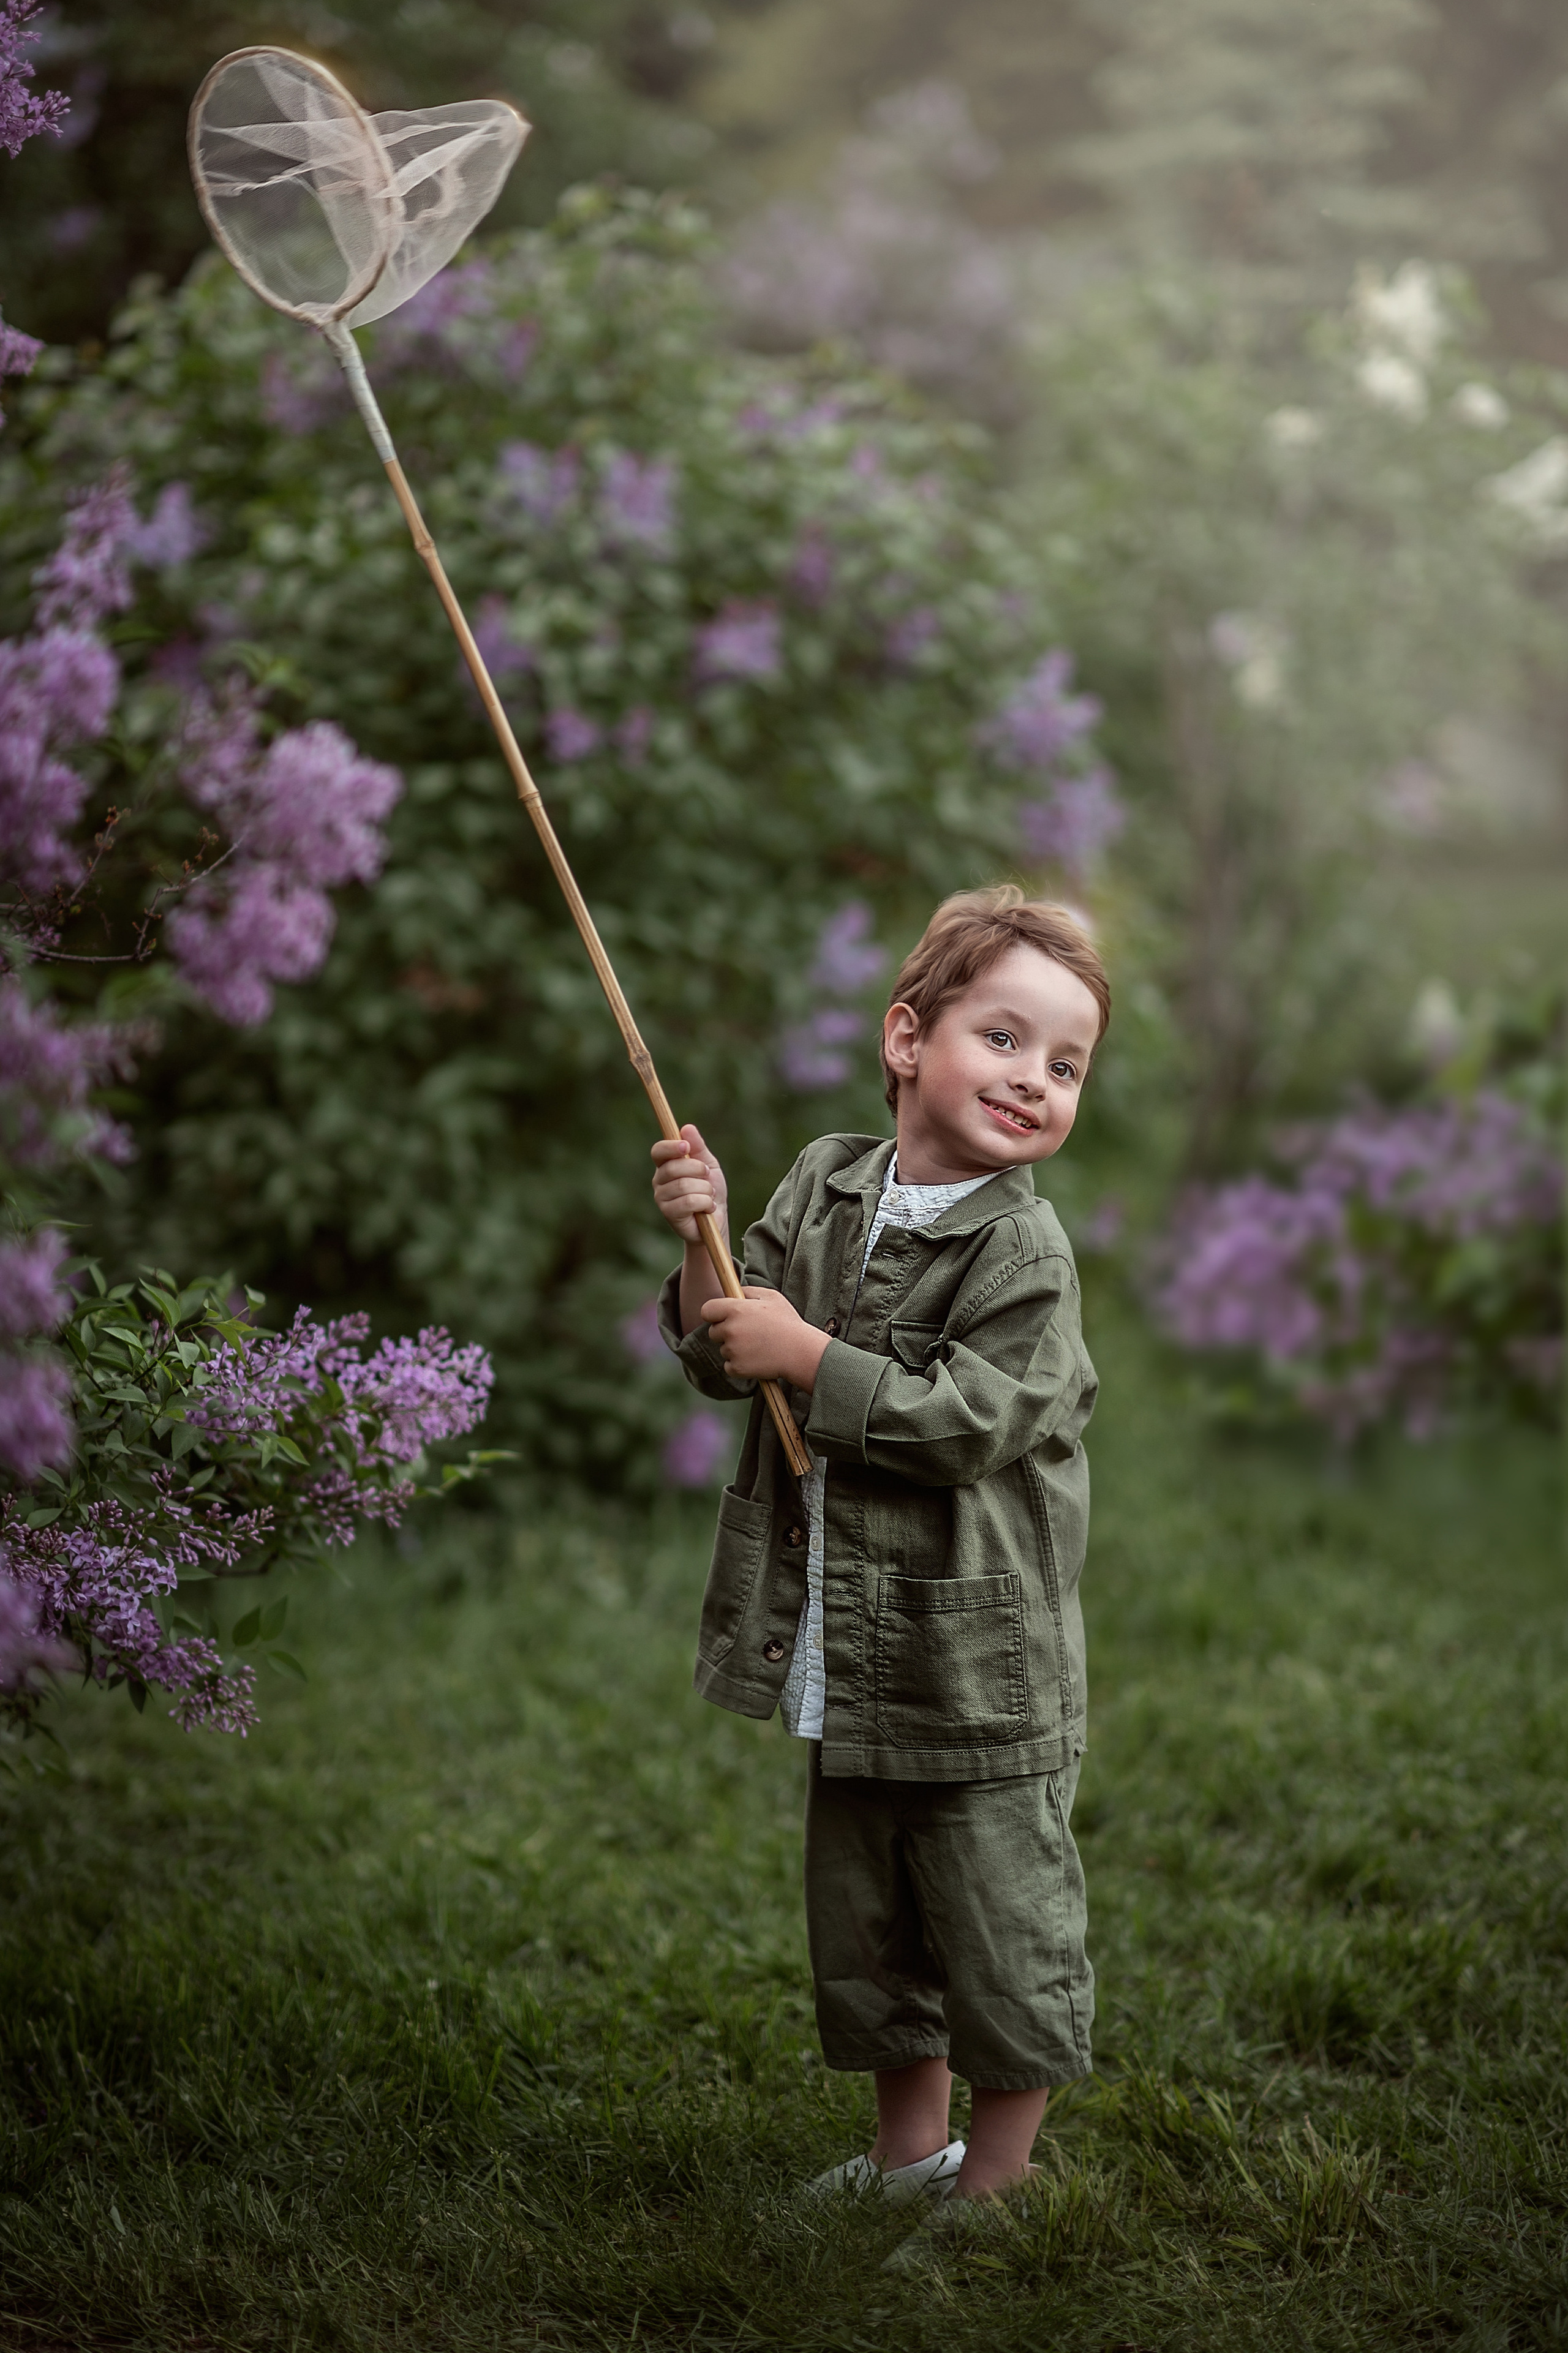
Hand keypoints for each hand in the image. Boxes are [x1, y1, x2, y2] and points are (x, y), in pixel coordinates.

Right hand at [651, 1123, 727, 1244]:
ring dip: (705, 1189)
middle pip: (674, 1167)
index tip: (686, 1147)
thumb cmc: (710, 1190)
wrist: (717, 1218)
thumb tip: (687, 1128)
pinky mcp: (669, 1213)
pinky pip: (689, 1201)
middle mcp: (659, 1180)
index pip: (658, 1151)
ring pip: (684, 1185)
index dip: (670, 1147)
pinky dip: (705, 1203)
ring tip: (709, 1195)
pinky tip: (707, 1208)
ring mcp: (661, 1198)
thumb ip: (698, 1147)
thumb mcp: (709, 1164)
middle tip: (708, 1177)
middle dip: (698, 1170)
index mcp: (666, 1165)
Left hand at [701, 1288, 832, 1393]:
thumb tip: (734, 1291)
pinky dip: (739, 1365)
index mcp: (735, 1309)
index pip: (707, 1310)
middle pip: (713, 1332)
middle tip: (747, 1333)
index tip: (721, 1317)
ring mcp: (732, 1350)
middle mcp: (730, 1329)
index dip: (713, 1314)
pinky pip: (729, 1366)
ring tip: (757, 1346)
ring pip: (723, 1349)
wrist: (800, 1352)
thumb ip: (748, 1291)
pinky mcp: (736, 1368)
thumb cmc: (787, 1323)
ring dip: (734, 1349)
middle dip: (725, 1332)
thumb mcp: (772, 1297)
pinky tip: (756, 1359)